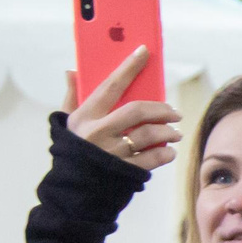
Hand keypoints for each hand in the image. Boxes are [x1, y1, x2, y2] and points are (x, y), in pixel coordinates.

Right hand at [66, 48, 180, 172]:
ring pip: (148, 136)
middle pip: (137, 111)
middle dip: (160, 109)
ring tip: (175, 132)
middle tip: (174, 112)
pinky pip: (152, 160)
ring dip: (167, 133)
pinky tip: (169, 151)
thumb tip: (73, 71)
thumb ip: (72, 96)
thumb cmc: (71, 150)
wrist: (71, 190)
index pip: (110, 85)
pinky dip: (164, 154)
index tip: (144, 52)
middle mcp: (99, 133)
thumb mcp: (66, 123)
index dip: (129, 67)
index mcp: (85, 116)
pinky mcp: (124, 171)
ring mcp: (112, 153)